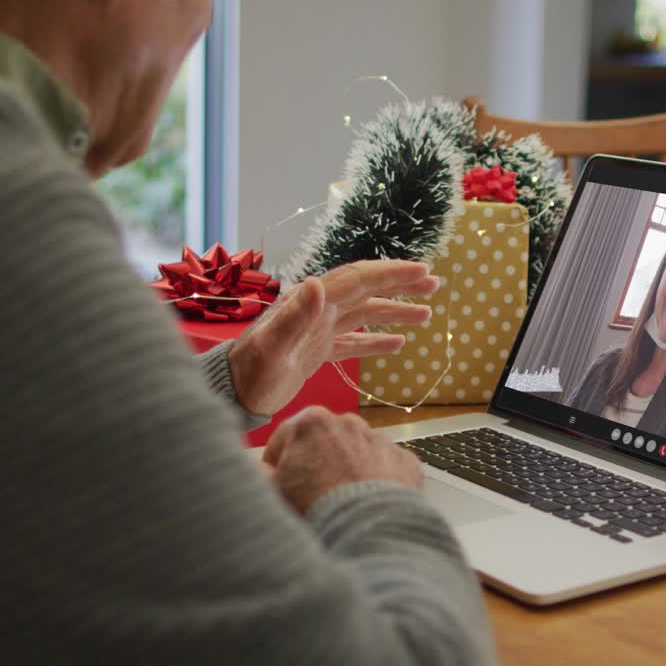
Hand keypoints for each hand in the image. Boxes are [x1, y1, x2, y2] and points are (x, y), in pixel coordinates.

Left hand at [229, 260, 438, 415]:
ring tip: (426, 313)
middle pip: (366, 290)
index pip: (359, 280)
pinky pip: (354, 341)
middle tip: (434, 282)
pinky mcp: (317, 351)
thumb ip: (294, 316)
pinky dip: (376, 340)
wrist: (232, 395)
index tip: (422, 271)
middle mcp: (318, 311)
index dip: (392, 274)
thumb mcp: (272, 348)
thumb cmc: (250, 374)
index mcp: (311, 304)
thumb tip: (319, 283)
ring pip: (364, 314)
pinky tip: (398, 343)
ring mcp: (318, 330)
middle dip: (400, 284)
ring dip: (394, 311)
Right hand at [263, 406, 422, 513]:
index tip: (279, 484)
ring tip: (342, 502)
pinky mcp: (404, 460)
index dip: (277, 465)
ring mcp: (380, 439)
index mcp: (310, 422)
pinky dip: (377, 482)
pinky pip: (386, 468)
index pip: (284, 440)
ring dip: (348, 470)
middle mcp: (348, 422)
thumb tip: (259, 469)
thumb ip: (258, 473)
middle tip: (312, 495)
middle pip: (323, 442)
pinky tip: (368, 504)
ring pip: (356, 453)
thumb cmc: (314, 507)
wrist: (368, 529)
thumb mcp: (271, 490)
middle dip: (316, 463)